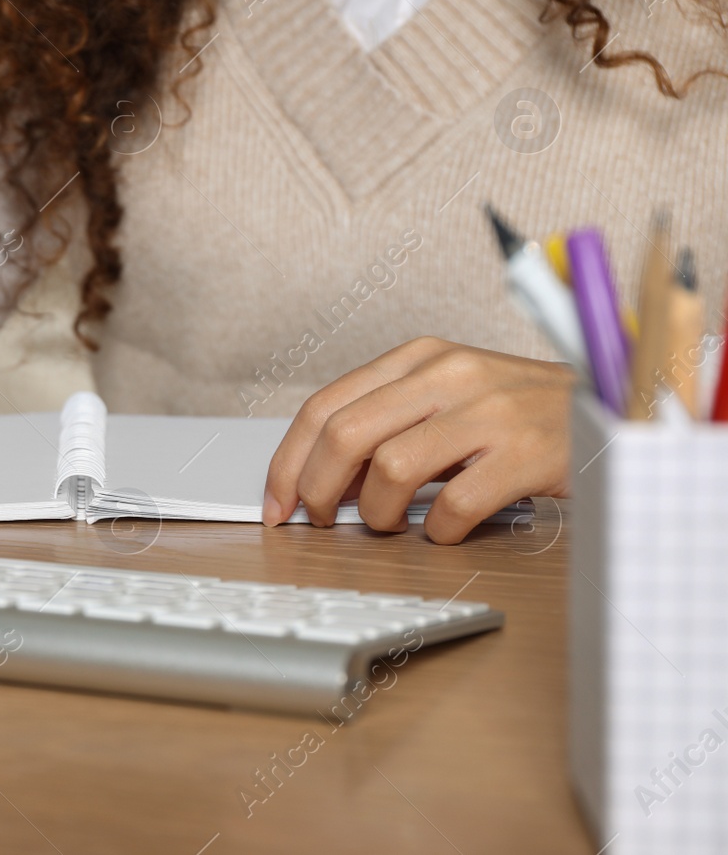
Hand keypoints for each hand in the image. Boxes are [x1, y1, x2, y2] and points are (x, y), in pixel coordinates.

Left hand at [262, 337, 575, 543]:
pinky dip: (439, 531)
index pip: (325, 405)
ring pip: (390, 469)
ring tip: (390, 524)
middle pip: (344, 434)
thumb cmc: (519, 412)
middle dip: (317, 489)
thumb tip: (324, 478)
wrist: (612, 411)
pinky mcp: (525, 454)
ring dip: (377, 513)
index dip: (289, 461)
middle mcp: (449, 374)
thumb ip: (387, 424)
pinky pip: (454, 506)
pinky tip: (446, 531)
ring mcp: (489, 412)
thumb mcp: (446, 398)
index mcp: (419, 358)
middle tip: (322, 520)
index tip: (277, 502)